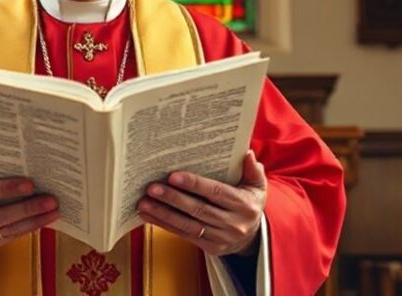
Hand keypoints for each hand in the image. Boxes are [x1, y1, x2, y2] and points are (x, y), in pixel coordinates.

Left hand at [137, 151, 266, 256]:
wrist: (253, 237)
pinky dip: (165, 225)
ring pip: (188, 225)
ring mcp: (221, 238)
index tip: (173, 176)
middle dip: (173, 198)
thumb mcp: (257, 186)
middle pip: (198, 209)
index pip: (216, 192)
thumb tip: (247, 153)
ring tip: (144, 203)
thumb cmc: (249, 204)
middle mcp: (233, 223)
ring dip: (163, 214)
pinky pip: (184, 235)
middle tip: (152, 188)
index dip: (194, 184)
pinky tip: (149, 215)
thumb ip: (252, 170)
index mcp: (244, 205)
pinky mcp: (211, 248)